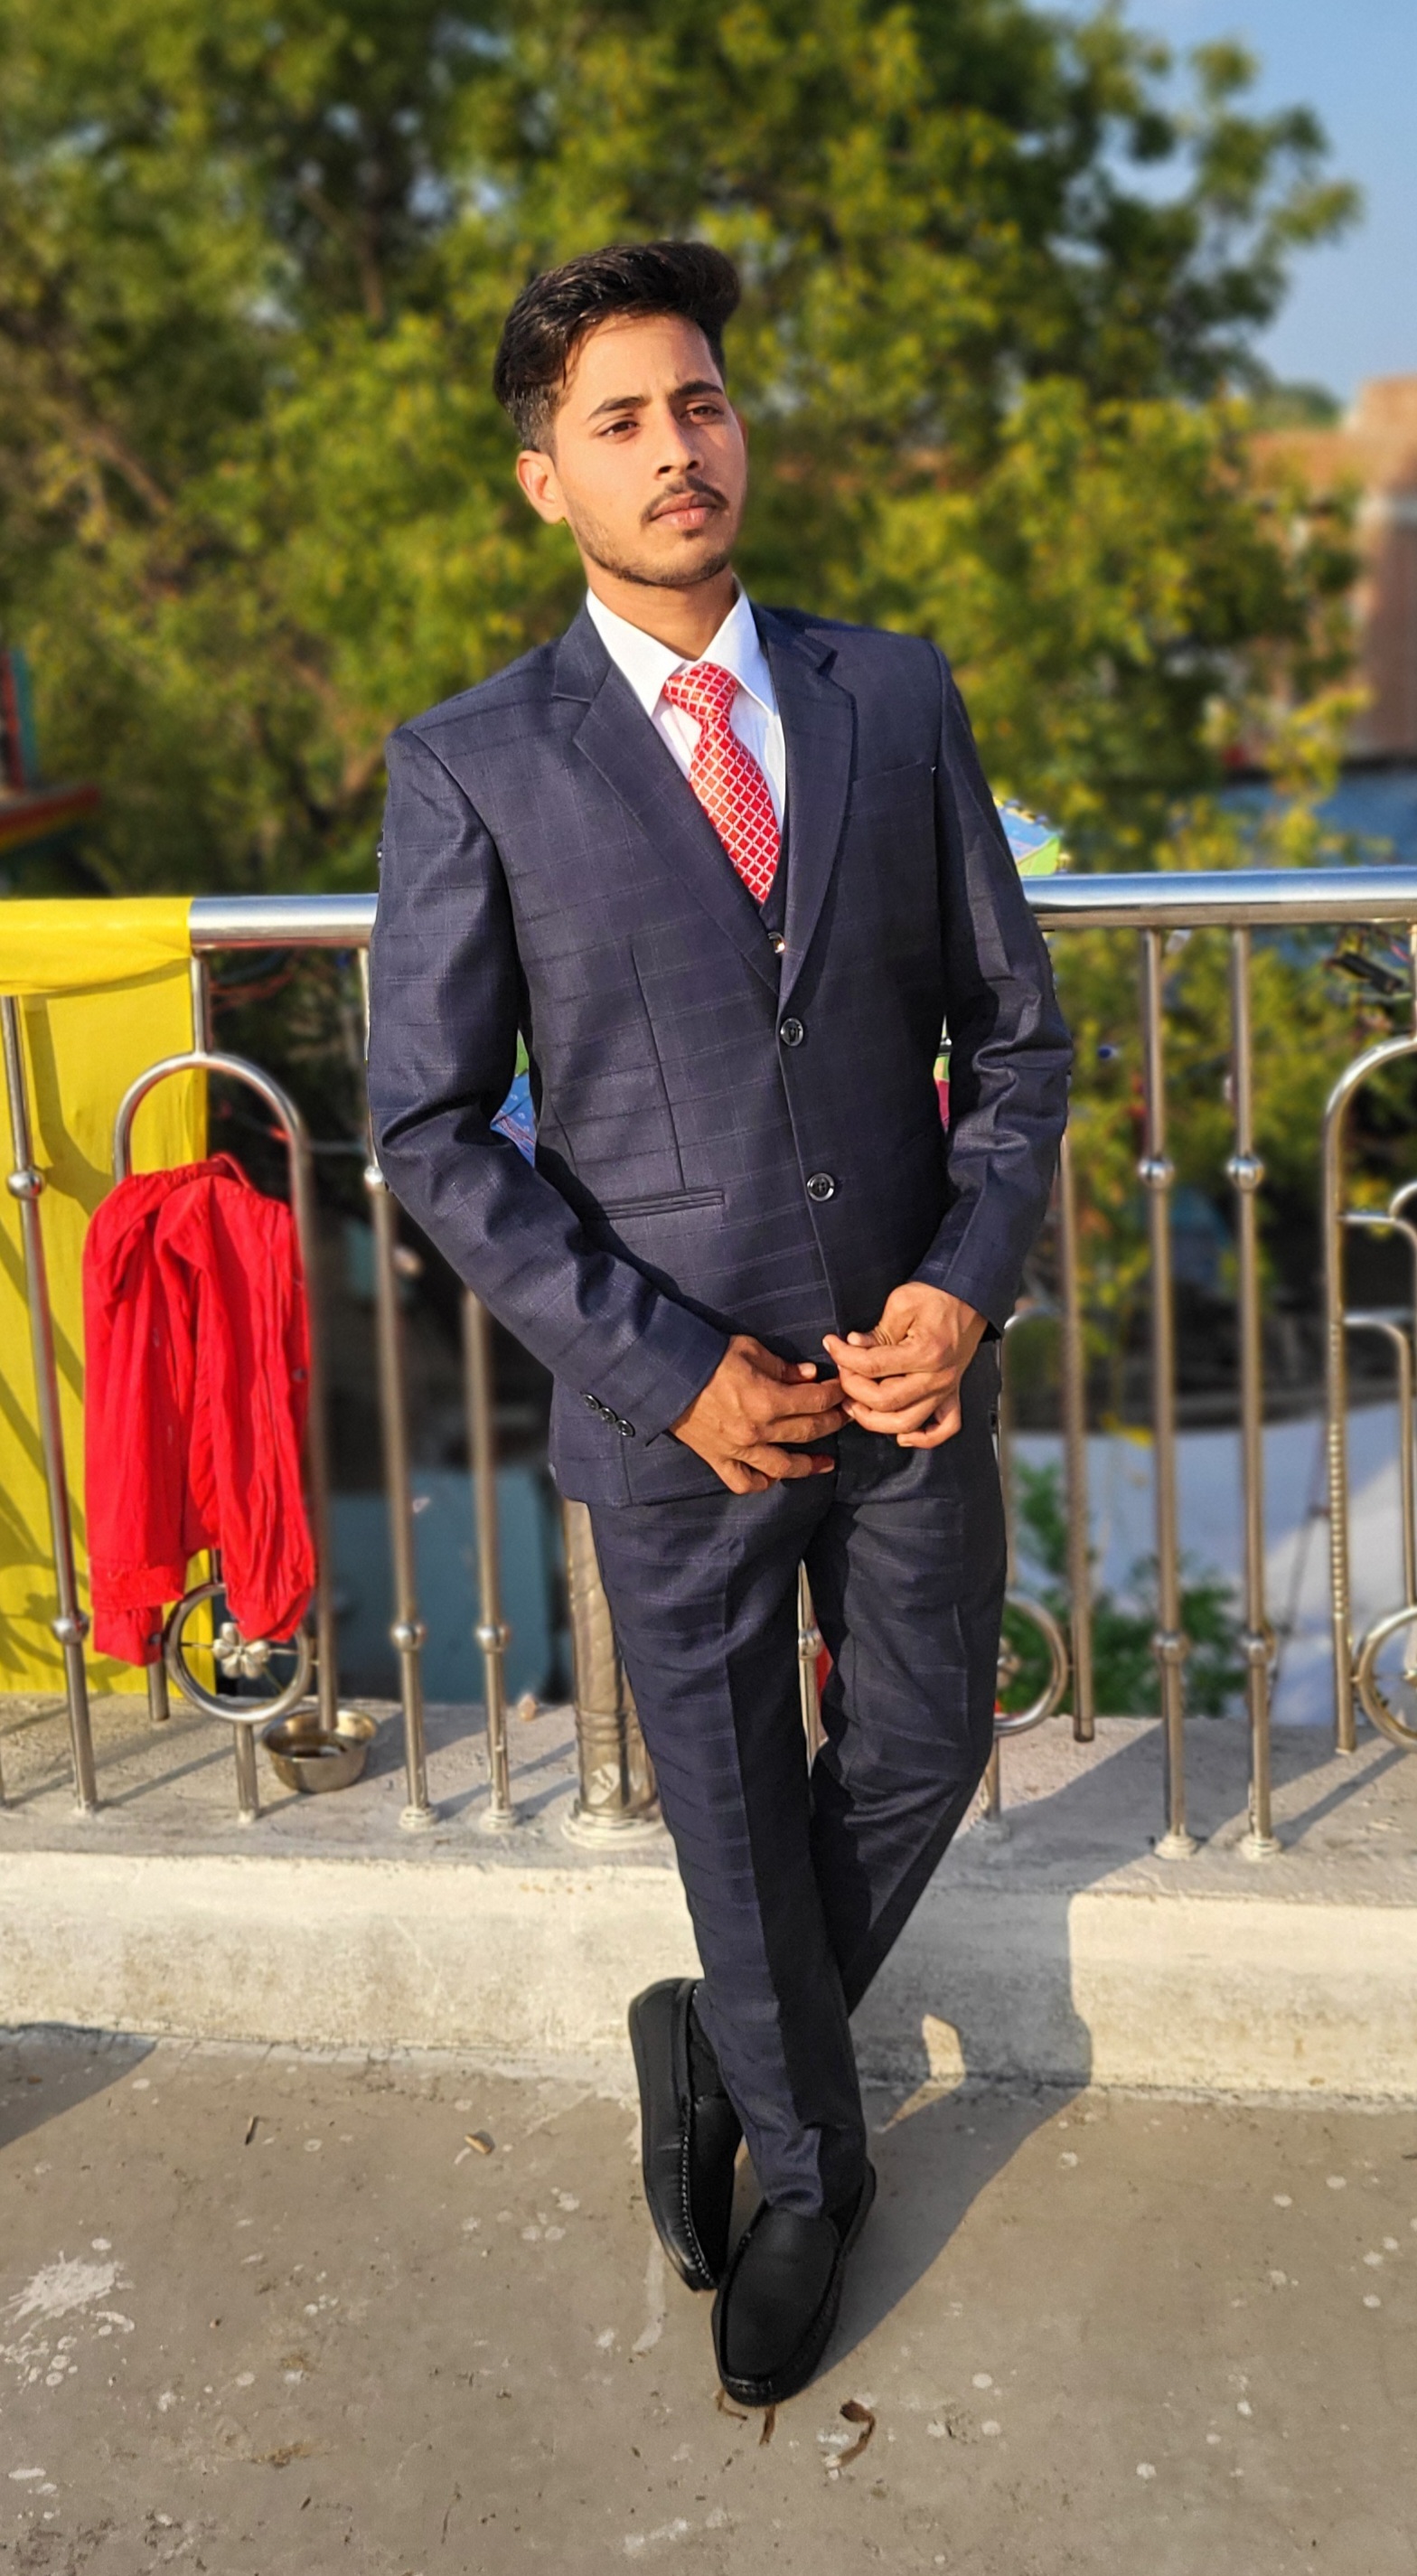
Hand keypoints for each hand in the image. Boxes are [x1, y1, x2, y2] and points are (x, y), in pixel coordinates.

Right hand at [670, 1335, 845, 1494]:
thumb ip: (783, 1366)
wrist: (665, 1375)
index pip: (815, 1400)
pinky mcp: (718, 1459)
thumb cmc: (708, 1356)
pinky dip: (761, 1483)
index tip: (844, 1390)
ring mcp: (739, 1449)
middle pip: (808, 1431)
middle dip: (832, 1423)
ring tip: (825, 1463)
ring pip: (783, 1467)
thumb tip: (810, 1377)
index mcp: (768, 1399)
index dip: (835, 1394)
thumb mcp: (749, 1350)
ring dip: (809, 1465)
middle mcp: (758, 1429)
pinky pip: (744, 1482)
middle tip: (845, 1418)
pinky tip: (774, 1478)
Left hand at [824, 1283, 986, 1448]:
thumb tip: (852, 1347)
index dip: (844, 1357)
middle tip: (843, 1373)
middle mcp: (938, 1377)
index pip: (872, 1366)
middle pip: (886, 1401)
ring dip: (875, 1420)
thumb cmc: (938, 1297)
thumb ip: (876, 1332)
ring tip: (856, 1404)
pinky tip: (902, 1435)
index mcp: (925, 1352)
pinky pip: (944, 1428)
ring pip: (907, 1423)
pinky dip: (923, 1438)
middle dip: (854, 1389)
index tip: (832, 1345)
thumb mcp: (901, 1303)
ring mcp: (946, 1389)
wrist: (969, 1297)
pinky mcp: (952, 1393)